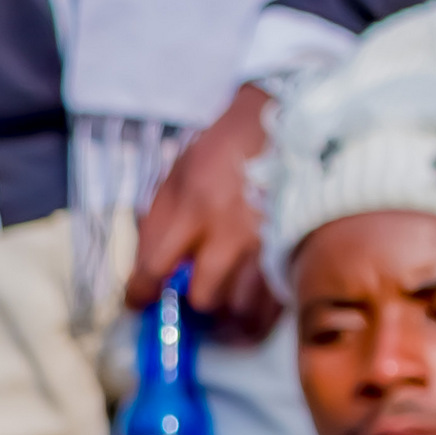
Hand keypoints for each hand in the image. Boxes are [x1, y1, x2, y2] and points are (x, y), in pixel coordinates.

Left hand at [129, 84, 280, 340]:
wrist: (285, 123)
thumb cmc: (224, 150)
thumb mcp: (177, 175)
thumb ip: (155, 224)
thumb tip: (143, 272)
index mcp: (196, 207)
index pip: (155, 268)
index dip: (141, 293)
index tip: (138, 301)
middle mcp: (233, 231)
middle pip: (204, 298)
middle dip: (192, 303)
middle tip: (190, 295)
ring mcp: (270, 245)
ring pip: (242, 309)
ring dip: (226, 310)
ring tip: (222, 299)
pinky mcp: (297, 251)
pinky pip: (274, 303)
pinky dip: (258, 311)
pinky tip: (248, 300)